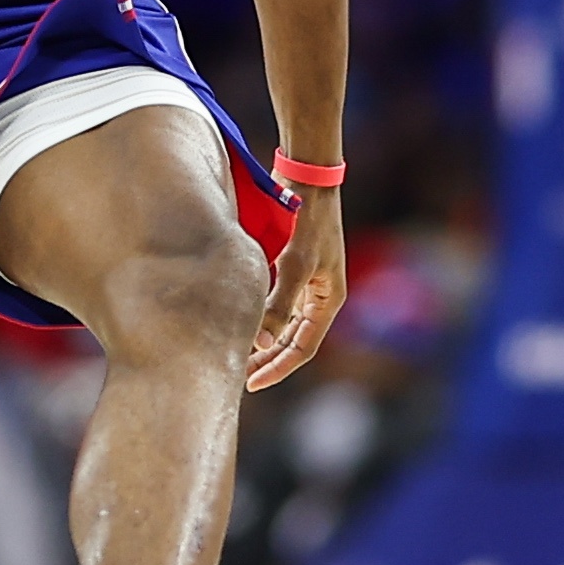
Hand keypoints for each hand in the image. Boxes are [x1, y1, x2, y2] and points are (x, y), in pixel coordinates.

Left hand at [245, 184, 346, 390]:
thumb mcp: (294, 264)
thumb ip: (279, 304)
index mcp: (329, 301)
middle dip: (266, 360)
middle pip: (292, 341)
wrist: (307, 180)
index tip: (251, 383)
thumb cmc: (307, 221)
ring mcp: (306, 284)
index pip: (303, 349)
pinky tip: (237, 322)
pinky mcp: (292, 270)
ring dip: (262, 341)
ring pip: (283, 325)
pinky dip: (259, 318)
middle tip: (236, 375)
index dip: (277, 369)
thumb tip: (261, 343)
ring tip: (234, 354)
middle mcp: (319, 297)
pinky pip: (277, 306)